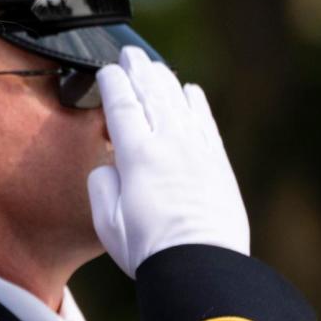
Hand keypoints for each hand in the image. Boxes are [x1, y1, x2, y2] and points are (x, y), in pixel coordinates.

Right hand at [88, 46, 248, 277]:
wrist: (202, 265)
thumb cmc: (151, 251)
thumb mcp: (107, 223)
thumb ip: (102, 186)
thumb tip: (109, 166)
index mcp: (136, 155)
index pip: (122, 106)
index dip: (112, 83)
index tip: (106, 71)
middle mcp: (169, 143)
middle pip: (151, 94)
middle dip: (137, 70)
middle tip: (128, 54)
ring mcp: (197, 150)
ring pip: (179, 102)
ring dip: (164, 80)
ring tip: (153, 67)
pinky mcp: (218, 163)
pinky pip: (205, 121)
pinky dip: (195, 102)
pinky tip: (190, 91)